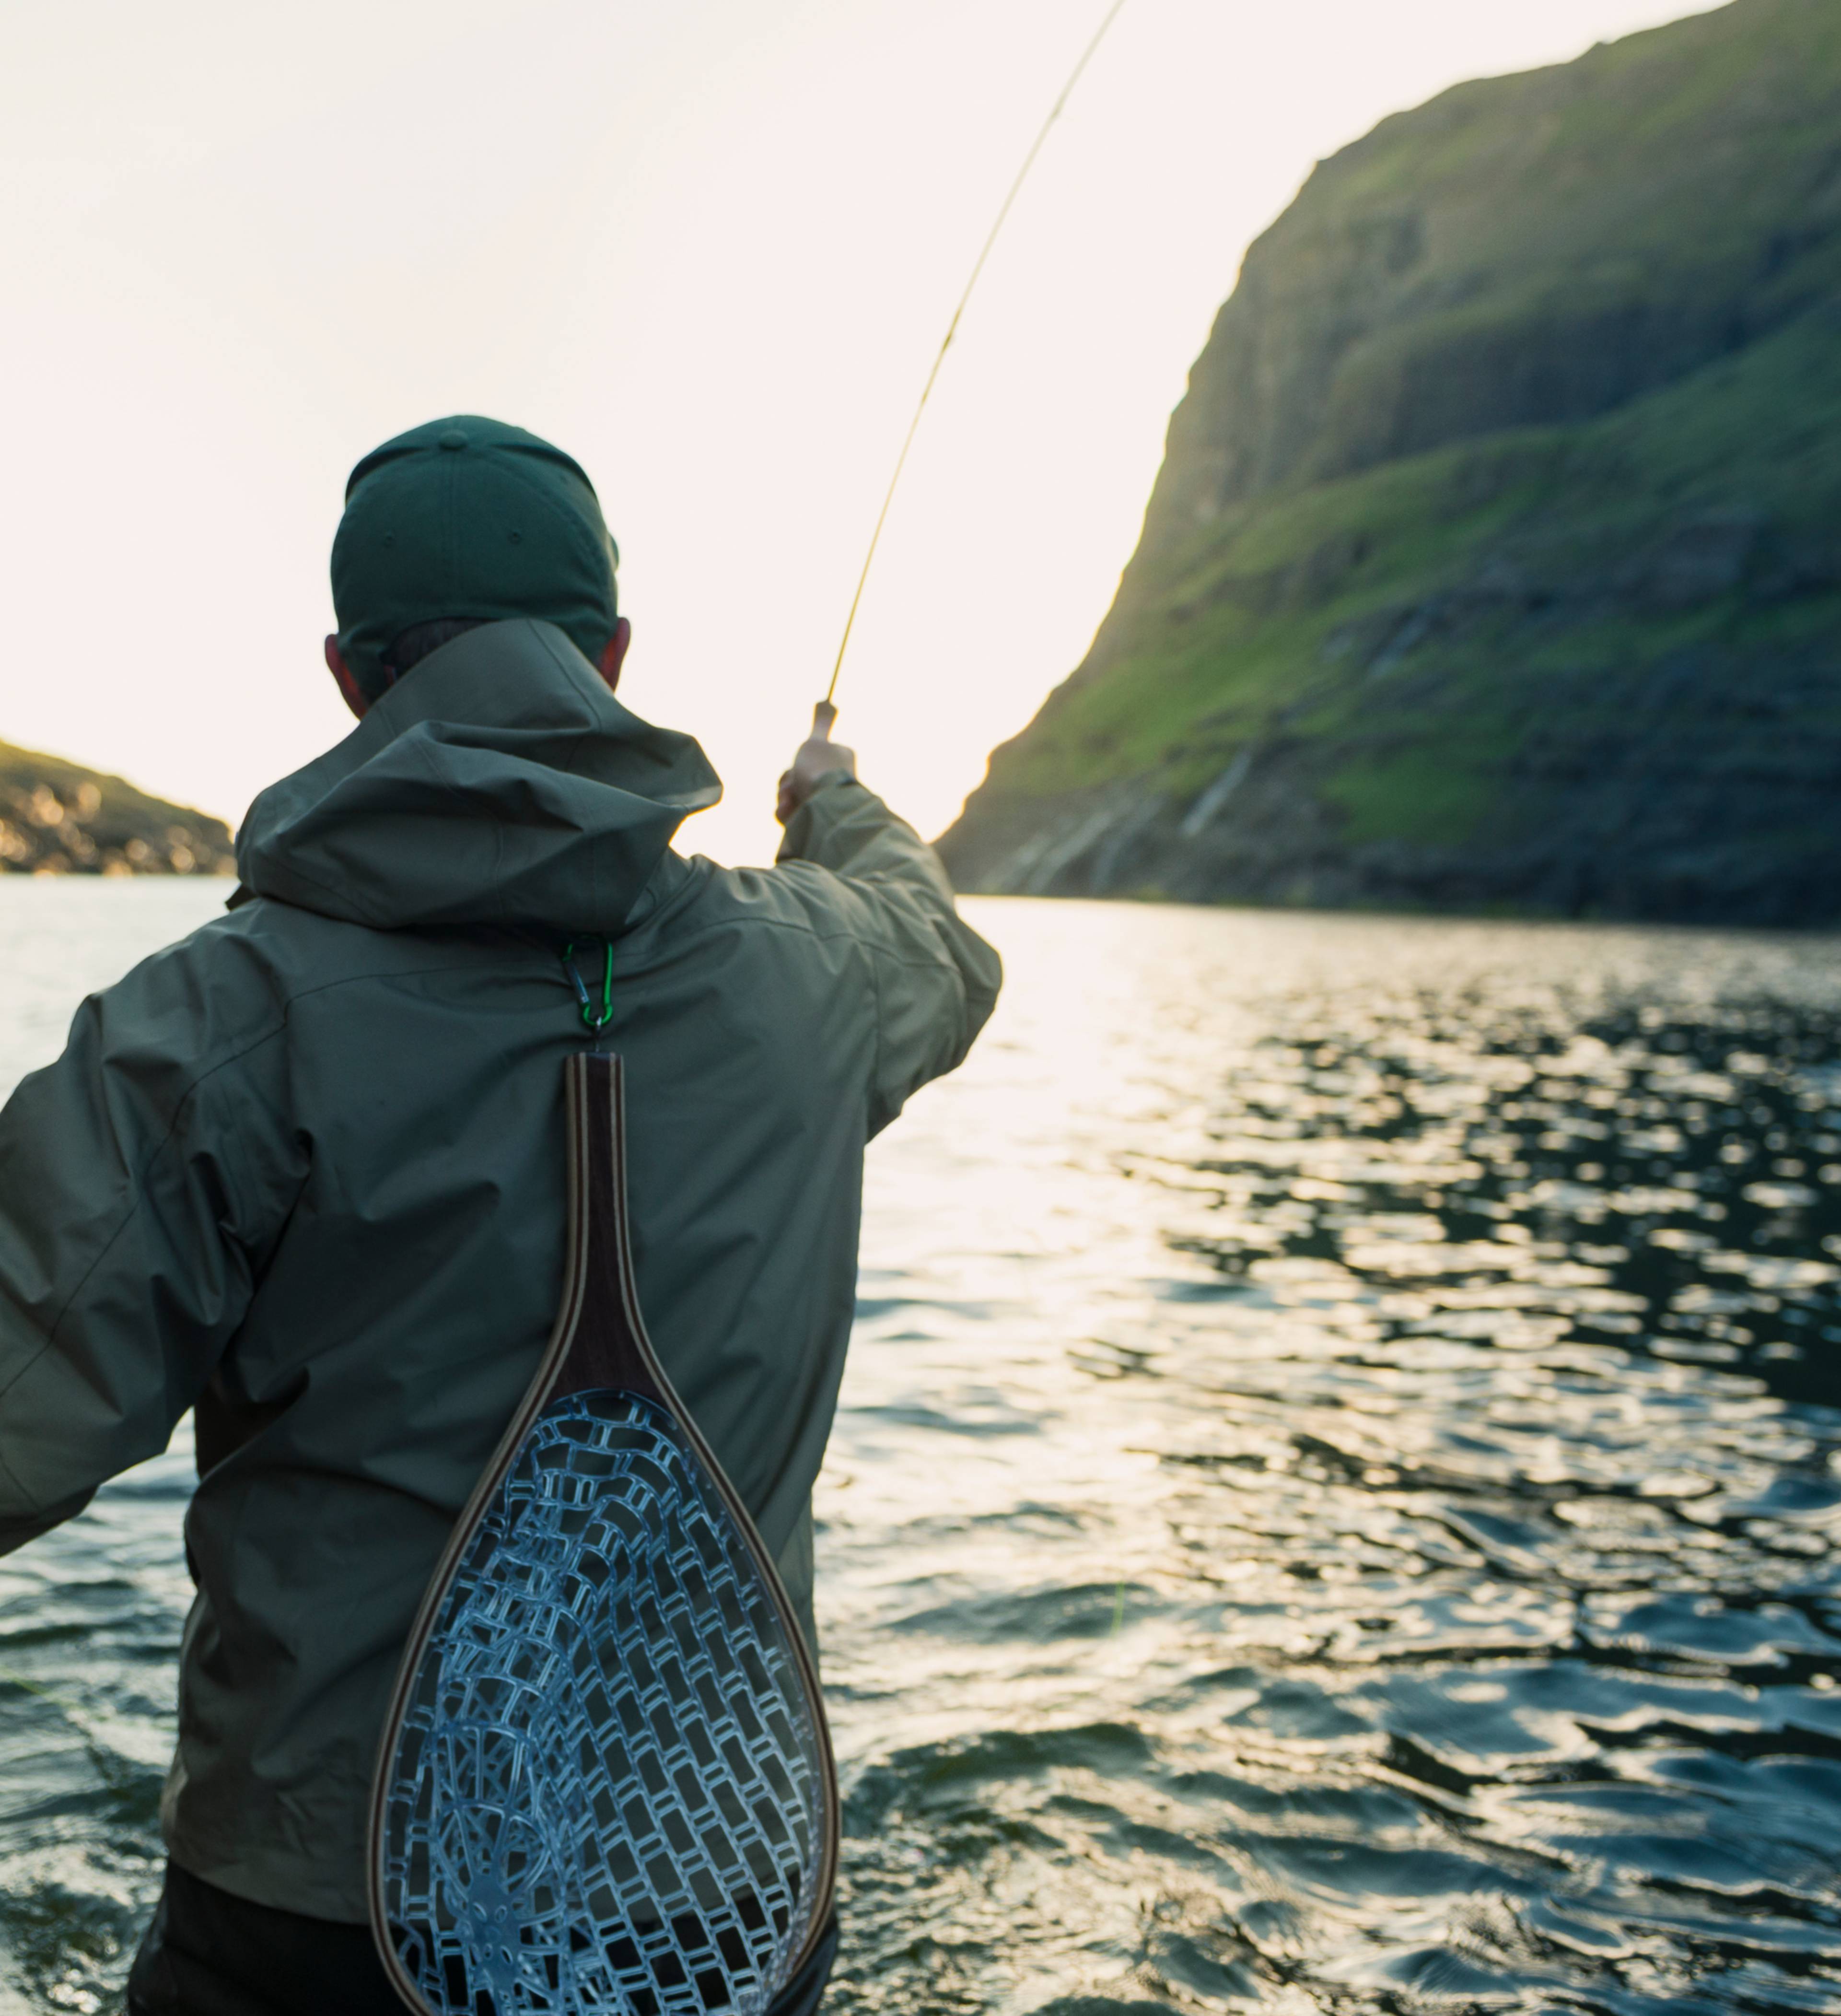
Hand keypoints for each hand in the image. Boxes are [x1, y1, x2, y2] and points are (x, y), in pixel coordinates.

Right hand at [776, 702, 856, 823]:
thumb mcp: (817, 741)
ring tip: (791, 800)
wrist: (825, 807)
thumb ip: (822, 722)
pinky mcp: (810, 824)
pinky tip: (790, 812)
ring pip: (787, 797)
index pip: (804, 760)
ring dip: (783, 796)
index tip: (798, 767)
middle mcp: (829, 785)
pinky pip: (788, 815)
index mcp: (836, 764)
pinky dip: (785, 812)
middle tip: (793, 785)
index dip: (795, 764)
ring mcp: (819, 805)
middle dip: (787, 782)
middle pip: (793, 778)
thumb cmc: (820, 771)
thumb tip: (827, 699)